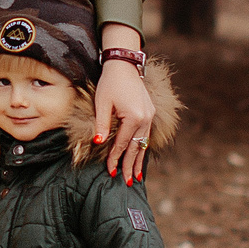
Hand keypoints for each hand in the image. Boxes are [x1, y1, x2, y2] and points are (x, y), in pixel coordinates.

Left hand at [92, 37, 153, 184]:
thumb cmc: (110, 82)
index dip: (115, 158)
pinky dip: (142, 147)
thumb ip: (102, 124)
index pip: (122, 143)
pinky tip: (140, 156)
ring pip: (143, 143)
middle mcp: (145, 118)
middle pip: (136, 147)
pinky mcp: (150, 113)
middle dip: (130, 166)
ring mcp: (150, 116)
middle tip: (126, 182)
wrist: (125, 65)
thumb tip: (98, 143)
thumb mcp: (102, 103)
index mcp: (134, 117)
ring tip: (136, 176)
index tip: (110, 171)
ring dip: (138, 160)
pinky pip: (145, 135)